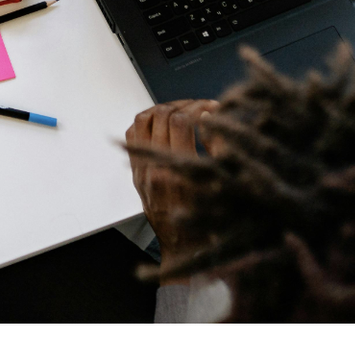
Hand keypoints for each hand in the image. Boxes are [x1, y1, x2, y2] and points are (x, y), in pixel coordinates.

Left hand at [125, 99, 217, 263]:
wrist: (182, 250)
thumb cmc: (208, 225)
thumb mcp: (222, 190)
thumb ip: (218, 152)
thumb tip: (212, 118)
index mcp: (178, 174)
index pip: (181, 121)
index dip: (199, 107)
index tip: (213, 108)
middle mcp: (155, 170)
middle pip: (161, 115)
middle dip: (185, 104)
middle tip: (201, 107)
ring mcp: (142, 171)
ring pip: (142, 120)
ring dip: (164, 108)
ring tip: (183, 110)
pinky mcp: (137, 174)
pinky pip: (133, 136)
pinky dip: (146, 122)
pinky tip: (164, 124)